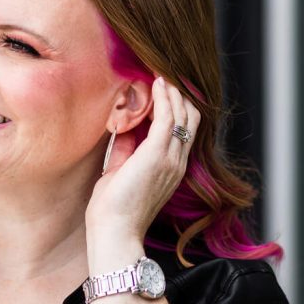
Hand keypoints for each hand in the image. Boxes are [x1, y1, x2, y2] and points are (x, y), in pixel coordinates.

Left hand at [85, 77, 199, 246]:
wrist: (115, 231)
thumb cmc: (113, 210)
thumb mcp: (119, 172)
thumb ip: (125, 150)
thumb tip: (123, 128)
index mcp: (171, 168)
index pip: (184, 129)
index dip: (177, 106)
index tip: (163, 86)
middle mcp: (177, 161)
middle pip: (190, 117)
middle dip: (179, 93)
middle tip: (164, 73)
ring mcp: (171, 157)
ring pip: (182, 113)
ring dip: (172, 90)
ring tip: (160, 72)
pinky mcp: (157, 154)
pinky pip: (167, 116)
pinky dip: (164, 97)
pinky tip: (156, 83)